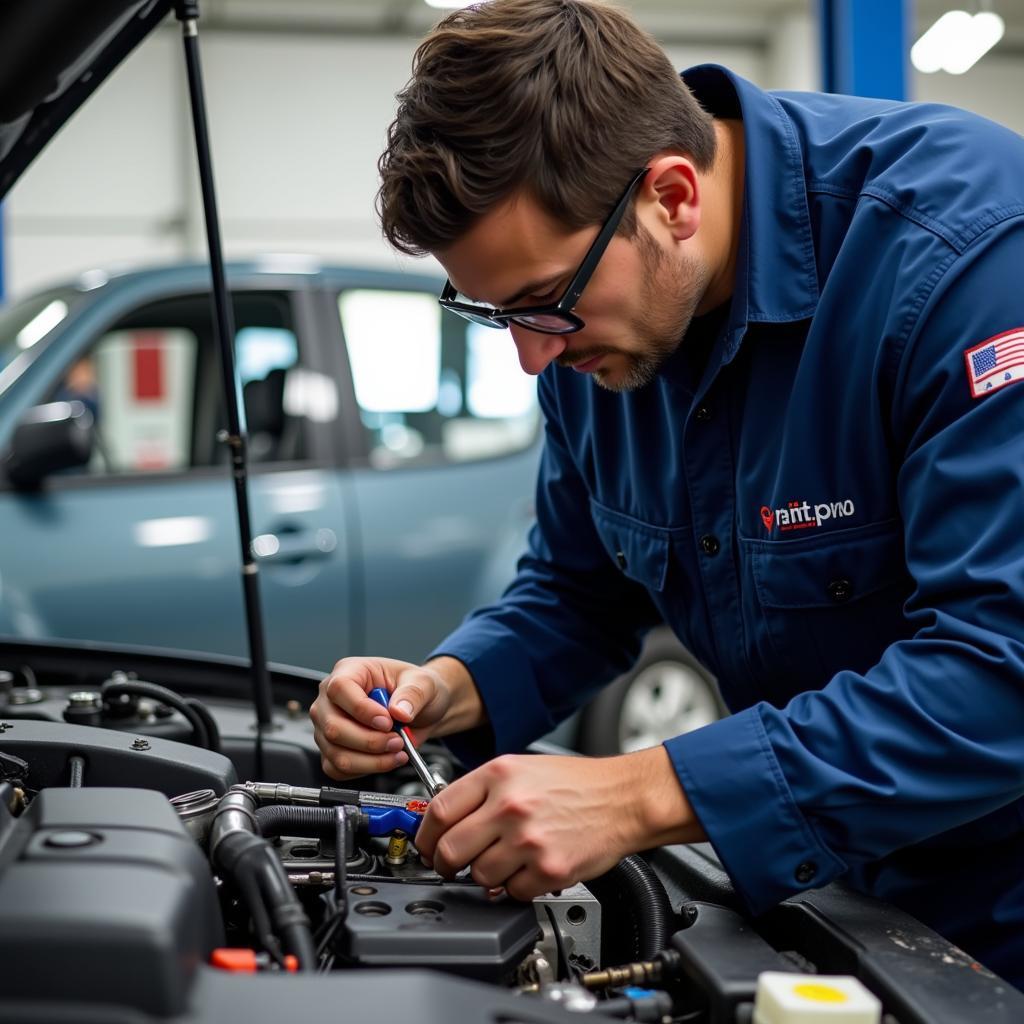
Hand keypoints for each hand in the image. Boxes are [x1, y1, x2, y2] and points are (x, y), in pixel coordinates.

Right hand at [310, 657, 452, 779]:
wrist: (421, 711)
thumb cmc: (415, 690)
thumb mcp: (424, 682)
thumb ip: (413, 693)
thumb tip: (399, 711)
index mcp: (349, 671)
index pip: (340, 689)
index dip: (362, 710)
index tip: (388, 722)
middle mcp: (331, 699)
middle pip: (333, 727)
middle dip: (370, 741)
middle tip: (397, 740)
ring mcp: (327, 726)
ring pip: (336, 753)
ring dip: (371, 760)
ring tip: (397, 751)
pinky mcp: (332, 750)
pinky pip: (338, 769)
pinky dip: (365, 769)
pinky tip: (386, 759)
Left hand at [414, 747, 704, 900]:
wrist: (623, 798)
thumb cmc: (576, 784)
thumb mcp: (521, 768)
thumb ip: (482, 790)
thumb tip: (445, 820)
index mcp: (499, 775)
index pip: (439, 811)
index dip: (424, 836)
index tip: (426, 846)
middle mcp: (510, 805)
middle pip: (450, 849)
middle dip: (445, 864)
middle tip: (450, 866)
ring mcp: (528, 839)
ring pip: (479, 876)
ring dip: (485, 876)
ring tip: (505, 861)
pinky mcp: (548, 868)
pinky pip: (512, 892)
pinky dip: (516, 888)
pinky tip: (529, 869)